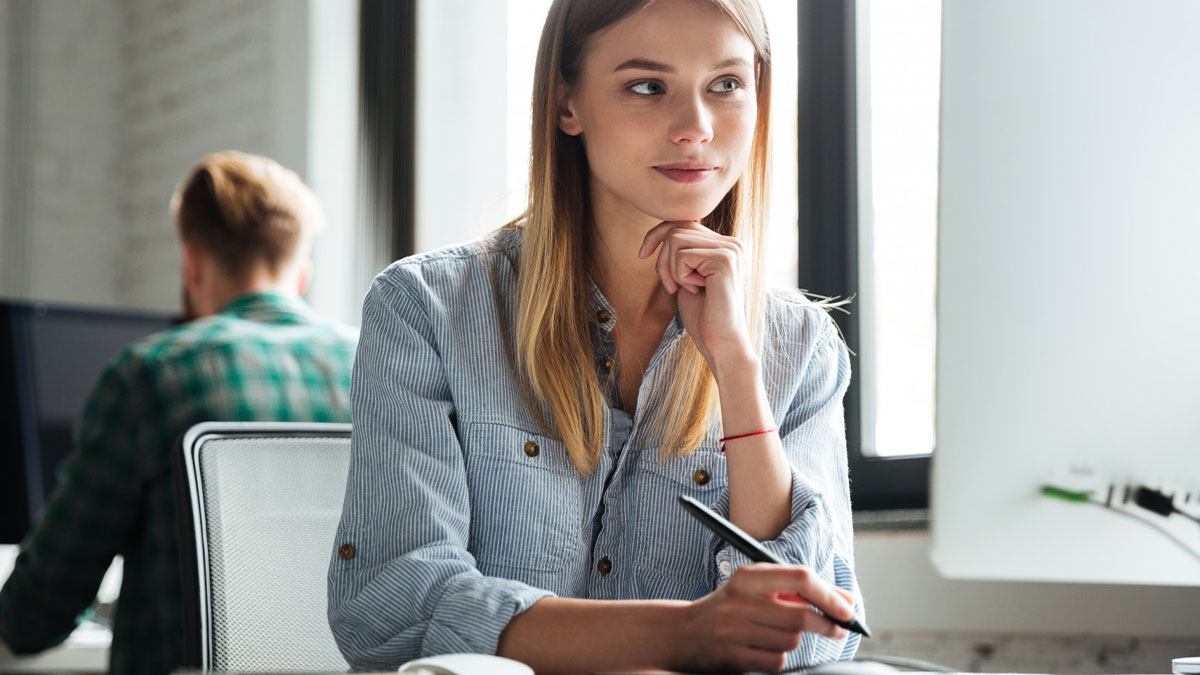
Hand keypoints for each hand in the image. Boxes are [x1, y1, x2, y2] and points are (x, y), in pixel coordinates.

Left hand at [638, 221, 753, 375]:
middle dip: (662, 260)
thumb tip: (662, 231)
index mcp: (724, 245)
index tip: (641, 254)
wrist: (719, 341)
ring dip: (670, 269)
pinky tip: (696, 290)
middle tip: (671, 287)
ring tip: (686, 289)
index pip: (683, 222)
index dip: (656, 234)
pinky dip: (679, 276)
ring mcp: (730, 248)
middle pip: (676, 229)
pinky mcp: (724, 258)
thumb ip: (680, 253)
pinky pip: (682, 255)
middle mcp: (731, 242)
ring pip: (675, 239)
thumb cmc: (702, 315)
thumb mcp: (685, 276)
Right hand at [676, 563, 854, 673]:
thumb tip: (845, 600)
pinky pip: (776, 660)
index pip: (800, 578)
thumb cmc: (731, 607)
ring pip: (791, 641)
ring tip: (775, 634)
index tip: (846, 609)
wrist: (685, 632)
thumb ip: (799, 590)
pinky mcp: (733, 655)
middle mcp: (741, 600)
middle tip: (836, 629)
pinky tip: (761, 648)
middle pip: (801, 616)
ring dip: (794, 641)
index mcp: (749, 576)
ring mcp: (735, 629)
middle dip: (825, 625)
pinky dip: (777, 657)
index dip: (829, 596)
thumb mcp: (757, 587)